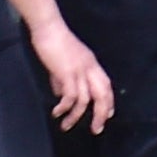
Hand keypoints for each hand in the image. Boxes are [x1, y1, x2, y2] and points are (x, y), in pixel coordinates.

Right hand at [33, 18, 113, 133]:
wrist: (48, 28)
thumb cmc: (54, 41)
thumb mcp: (63, 61)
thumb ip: (63, 77)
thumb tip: (59, 93)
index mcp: (91, 63)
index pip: (106, 85)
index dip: (109, 101)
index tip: (108, 116)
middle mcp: (89, 67)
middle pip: (103, 95)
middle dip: (101, 114)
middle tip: (96, 129)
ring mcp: (79, 70)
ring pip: (85, 100)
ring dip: (76, 116)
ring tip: (66, 126)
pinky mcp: (66, 72)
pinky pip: (70, 96)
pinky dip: (64, 107)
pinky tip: (57, 112)